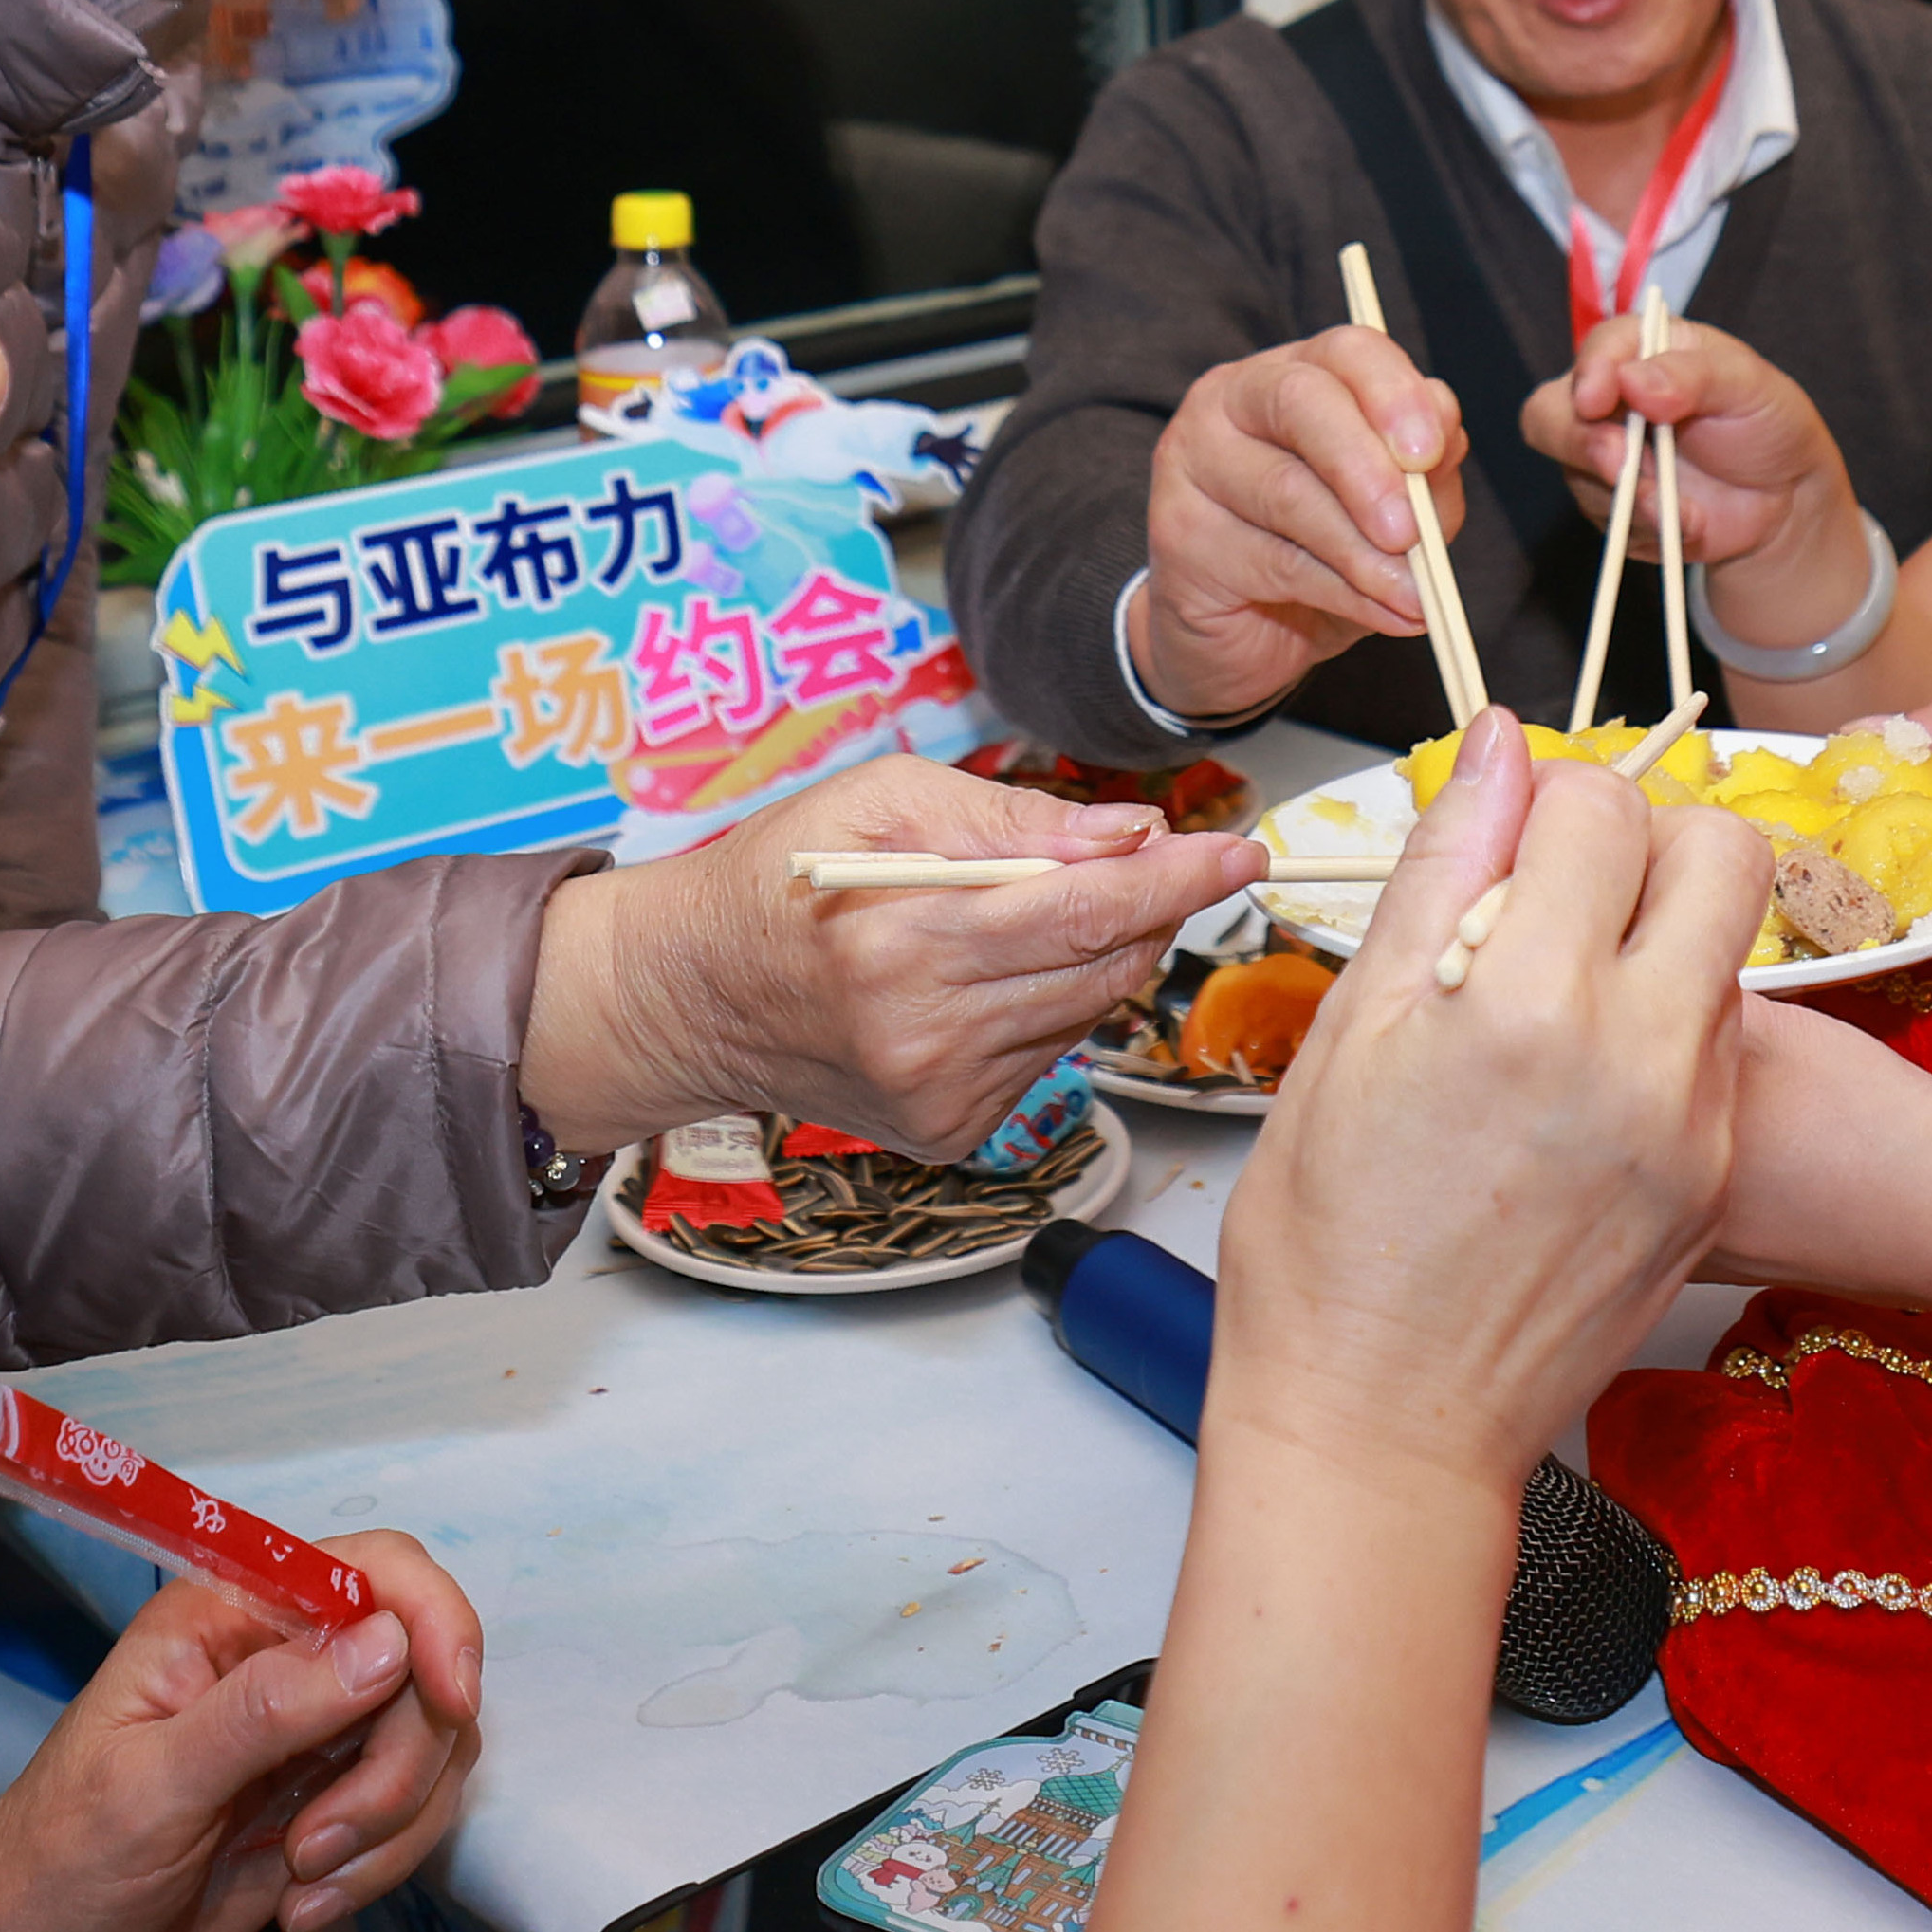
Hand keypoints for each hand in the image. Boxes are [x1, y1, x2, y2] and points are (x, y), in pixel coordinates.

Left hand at [0, 1531, 481, 1931]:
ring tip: (298, 1883)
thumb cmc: (53, 1874)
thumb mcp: (148, 1791)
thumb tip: (389, 1642)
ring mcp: (309, 1742)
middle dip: (395, 1768)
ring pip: (428, 1749)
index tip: (451, 1704)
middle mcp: (280, 1664)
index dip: (432, 1622)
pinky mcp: (325, 1813)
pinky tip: (301, 1908)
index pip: (375, 1570)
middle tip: (316, 1846)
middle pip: (419, 1671)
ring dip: (386, 1828)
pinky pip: (407, 1817)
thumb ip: (266, 1711)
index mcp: (226, 1621)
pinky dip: (378, 1868)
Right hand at [547, 757, 1260, 1160]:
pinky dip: (1051, 1004)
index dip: (1176, 879)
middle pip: (1103, 966)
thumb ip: (1011, 816)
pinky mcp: (948, 1130)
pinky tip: (995, 974)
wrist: (692, 996)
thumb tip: (1129, 832)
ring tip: (1052, 906)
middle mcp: (925, 1033)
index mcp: (903, 940)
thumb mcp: (880, 801)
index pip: (1083, 910)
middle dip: (1154, 907)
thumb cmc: (778, 880)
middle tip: (1172, 858)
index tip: (1239, 851)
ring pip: (1086, 1013)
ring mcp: (939, 1094)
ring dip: (1102, 954)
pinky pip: (1048, 1054)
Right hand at [1134, 327, 1471, 721]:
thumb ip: (1424, 472)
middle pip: (1301, 402)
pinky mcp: (1178, 533)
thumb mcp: (1396, 509)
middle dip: (1367, 468)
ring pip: (1288, 491)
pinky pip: (1272, 560)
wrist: (1248, 635)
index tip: (1430, 455)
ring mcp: (1192, 461)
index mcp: (1296, 372)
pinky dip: (1342, 593)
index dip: (1395, 395)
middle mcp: (1232, 399)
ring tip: (1414, 594)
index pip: (1348, 352)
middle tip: (1411, 532)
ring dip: (1363, 552)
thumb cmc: (1328, 555)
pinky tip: (1382, 613)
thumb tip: (1445, 439)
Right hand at [1217, 714, 1764, 1492]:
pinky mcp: (1714, 1181)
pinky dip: (1666, 1032)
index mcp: (1526, 1005)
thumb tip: (1497, 742)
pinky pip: (1720, 1049)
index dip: (1546, 804)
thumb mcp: (1353, 1032)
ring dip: (1662, 936)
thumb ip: (1443, 871)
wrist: (1384, 1426)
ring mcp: (1691, 1126)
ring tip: (1563, 1001)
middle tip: (1566, 900)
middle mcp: (1636, 1058)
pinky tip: (1580, 1089)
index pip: (1601, 803)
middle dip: (1647, 845)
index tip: (1506, 848)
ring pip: (1732, 946)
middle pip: (1722, 850)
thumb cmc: (1329, 1247)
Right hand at [1515, 309, 1851, 619]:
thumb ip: (1693, 375)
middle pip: (1549, 413)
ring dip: (1628, 497)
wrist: (1783, 499)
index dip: (1590, 372)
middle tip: (1620, 464)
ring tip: (1682, 509)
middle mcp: (1611, 399)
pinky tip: (1690, 523)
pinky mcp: (1611, 506)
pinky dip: (1646, 529)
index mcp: (1644, 350)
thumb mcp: (1747, 384)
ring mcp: (1604, 455)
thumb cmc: (1766, 422)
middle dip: (1577, 442)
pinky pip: (1606, 524)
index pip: (1598, 349)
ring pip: (1576, 476)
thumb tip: (1633, 381)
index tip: (1597, 399)